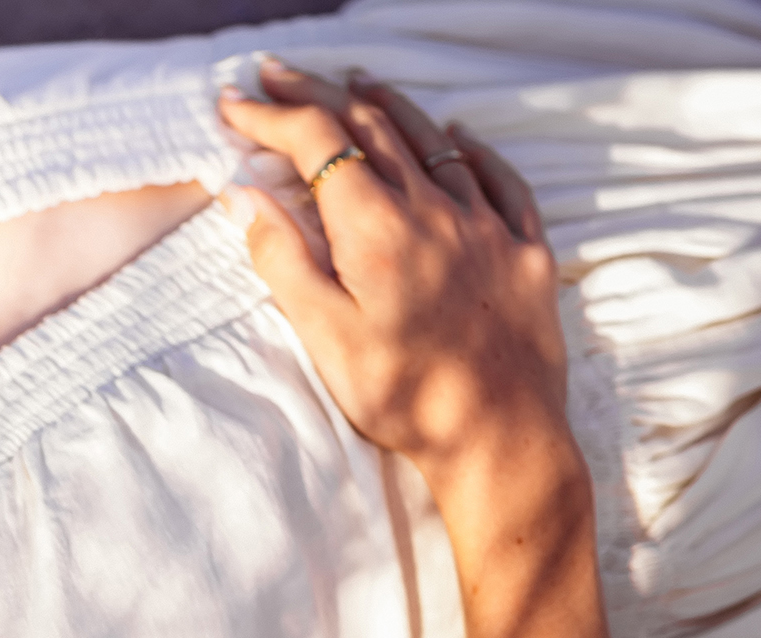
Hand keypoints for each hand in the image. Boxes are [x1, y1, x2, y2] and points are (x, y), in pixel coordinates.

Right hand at [218, 62, 569, 494]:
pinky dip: (468, 147)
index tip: (236, 103)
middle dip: (319, 96)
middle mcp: (433, 211)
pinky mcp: (524, 251)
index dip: (274, 115)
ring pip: (432, 141)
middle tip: (279, 78)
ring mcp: (485, 226)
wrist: (499, 437)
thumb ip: (284, 259)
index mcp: (376, 230)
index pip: (320, 144)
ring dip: (388, 107)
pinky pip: (497, 178)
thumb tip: (248, 194)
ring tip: (357, 85)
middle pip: (372, 128)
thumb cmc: (401, 396)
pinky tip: (456, 136)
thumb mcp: (324, 335)